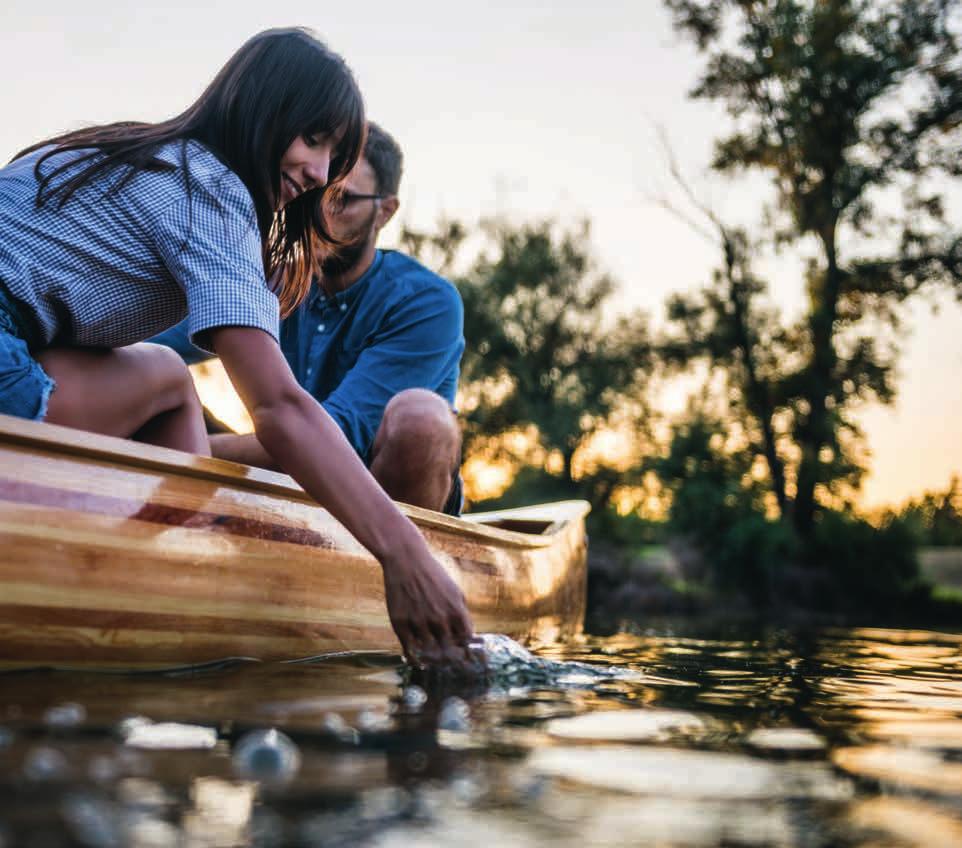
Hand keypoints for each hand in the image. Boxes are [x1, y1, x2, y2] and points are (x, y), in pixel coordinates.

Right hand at [380, 542, 474, 669]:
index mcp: (456, 611)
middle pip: (449, 653)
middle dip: (450, 661)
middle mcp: (439, 619)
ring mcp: (419, 622)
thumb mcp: (455, 591)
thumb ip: (462, 613)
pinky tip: (418, 661)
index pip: (467, 643)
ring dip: (433, 661)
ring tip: (434, 663)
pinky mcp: (401, 623)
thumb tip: (468, 636)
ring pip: (429, 654)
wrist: (406, 560)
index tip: (466, 659)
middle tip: (449, 665)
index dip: (468, 653)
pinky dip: (415, 659)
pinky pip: (409, 650)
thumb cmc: (433, 574)